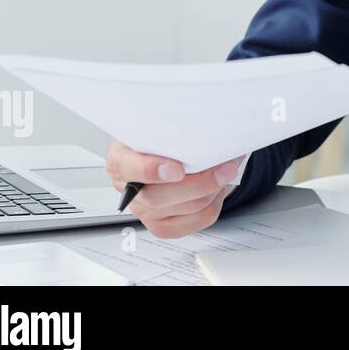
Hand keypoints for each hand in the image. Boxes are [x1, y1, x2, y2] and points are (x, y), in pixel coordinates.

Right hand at [105, 139, 245, 238]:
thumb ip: (169, 128)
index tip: (177, 169)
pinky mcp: (164, 226)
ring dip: (215, 189)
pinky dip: (216, 202)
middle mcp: (130, 190)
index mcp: (121, 160)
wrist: (167, 152)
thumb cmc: (162, 137)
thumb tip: (199, 128)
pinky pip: (198, 220)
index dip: (150, 170)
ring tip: (228, 169)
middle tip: (226, 166)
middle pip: (159, 197)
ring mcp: (145, 211)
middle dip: (200, 182)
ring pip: (187, 208)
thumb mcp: (158, 123)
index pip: (126, 168)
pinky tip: (218, 187)